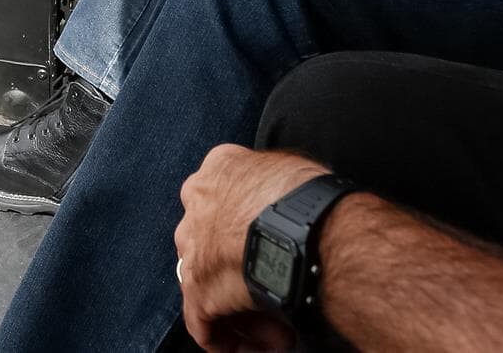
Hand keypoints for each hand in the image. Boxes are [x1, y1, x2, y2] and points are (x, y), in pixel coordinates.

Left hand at [175, 144, 323, 350]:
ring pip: (209, 284)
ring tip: (279, 329)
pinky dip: (226, 339)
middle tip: (276, 290)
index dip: (248, 232)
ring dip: (242, 310)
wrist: (301, 223)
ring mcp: (193, 247)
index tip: (273, 250)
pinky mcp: (197, 289)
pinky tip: (251, 348)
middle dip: (243, 272)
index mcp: (218, 170)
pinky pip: (203, 324)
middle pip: (212, 243)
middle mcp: (197, 205)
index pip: (223, 201)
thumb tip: (292, 202)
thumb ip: (277, 183)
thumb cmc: (308, 194)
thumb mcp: (290, 168)